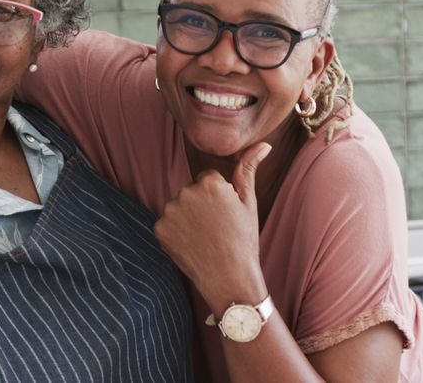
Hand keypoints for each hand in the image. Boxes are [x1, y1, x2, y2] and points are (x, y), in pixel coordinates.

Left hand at [153, 143, 271, 309]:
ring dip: (188, 218)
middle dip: (202, 205)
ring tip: (205, 237)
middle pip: (192, 191)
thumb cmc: (243, 240)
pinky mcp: (159, 229)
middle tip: (217, 228)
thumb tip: (264, 144)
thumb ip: (249, 168)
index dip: (219, 197)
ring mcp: (170, 212)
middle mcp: (186, 192)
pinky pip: (168, 224)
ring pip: (179, 207)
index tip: (226, 215)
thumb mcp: (249, 202)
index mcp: (209, 182)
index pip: (208, 179)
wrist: (229, 278)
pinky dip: (176, 233)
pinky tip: (192, 244)